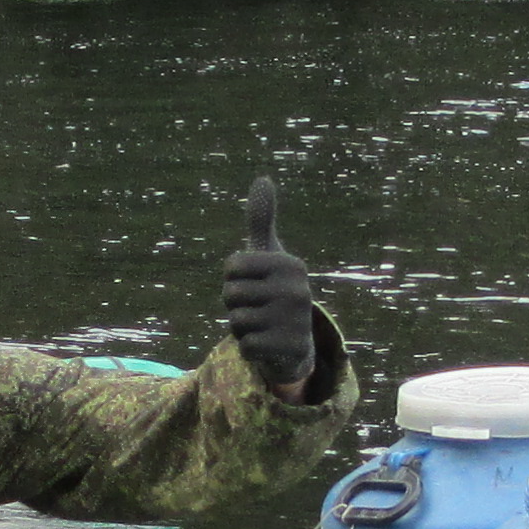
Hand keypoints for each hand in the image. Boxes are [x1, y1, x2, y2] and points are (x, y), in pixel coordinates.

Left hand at [219, 177, 319, 394]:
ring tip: (263, 326)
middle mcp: (298, 290)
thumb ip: (261, 220)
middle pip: (230, 295)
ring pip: (235, 322)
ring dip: (242, 328)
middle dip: (235, 305)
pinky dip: (249, 349)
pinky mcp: (288, 349)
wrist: (297, 343)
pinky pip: (244, 347)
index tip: (254, 283)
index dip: (233, 279)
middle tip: (259, 308)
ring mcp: (295, 321)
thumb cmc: (275, 291)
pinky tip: (267, 344)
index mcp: (291, 264)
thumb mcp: (269, 255)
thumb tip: (263, 178)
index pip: (231, 267)